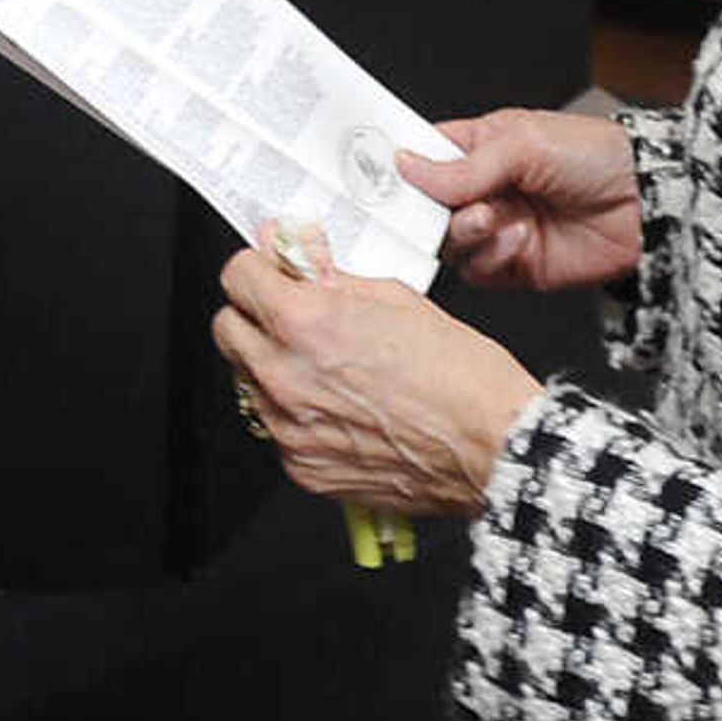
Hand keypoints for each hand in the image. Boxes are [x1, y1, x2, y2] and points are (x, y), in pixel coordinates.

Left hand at [213, 240, 540, 518]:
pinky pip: (276, 429)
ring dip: (273, 365)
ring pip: (247, 381)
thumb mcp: (396, 297)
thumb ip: (332, 276)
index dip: (258, 267)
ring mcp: (289, 429)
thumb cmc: (461, 377)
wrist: (494, 449)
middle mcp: (286, 377)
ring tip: (328, 367)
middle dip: (254, 313)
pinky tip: (340, 407)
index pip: (237, 276)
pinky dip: (296, 414)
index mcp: (305, 323)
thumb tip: (298, 252)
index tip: (273, 271)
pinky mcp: (302, 468)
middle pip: (227, 328)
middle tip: (292, 314)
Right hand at [397, 108, 640, 292]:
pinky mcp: (516, 266)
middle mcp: (484, 189)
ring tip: (493, 216)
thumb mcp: (523, 144)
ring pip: (448, 243)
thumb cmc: (596, 155)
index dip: (401, 169)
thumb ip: (462, 166)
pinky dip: (491, 257)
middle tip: (447, 205)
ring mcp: (498, 229)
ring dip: (465, 232)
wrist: (648, 203)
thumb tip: (407, 167)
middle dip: (432, 210)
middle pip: (426, 208)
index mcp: (480, 146)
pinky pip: (478, 272)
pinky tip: (520, 237)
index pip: (423, 157)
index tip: (385, 178)